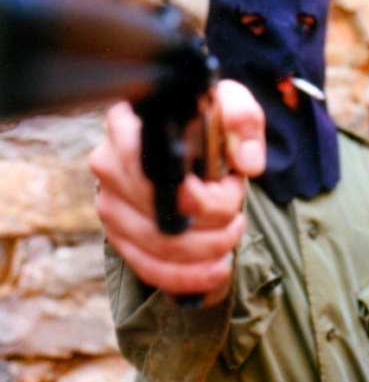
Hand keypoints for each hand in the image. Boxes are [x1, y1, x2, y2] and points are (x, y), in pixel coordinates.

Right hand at [88, 80, 264, 305]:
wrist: (183, 143)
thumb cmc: (202, 122)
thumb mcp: (227, 105)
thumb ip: (242, 120)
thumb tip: (246, 163)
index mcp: (128, 125)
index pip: (154, 168)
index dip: (196, 193)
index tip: (231, 190)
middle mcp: (109, 165)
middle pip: (161, 213)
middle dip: (215, 221)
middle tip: (238, 210)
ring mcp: (109, 204)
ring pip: (158, 246)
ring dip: (207, 250)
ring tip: (232, 233)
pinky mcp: (117, 235)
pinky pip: (147, 268)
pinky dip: (187, 276)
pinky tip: (216, 270)